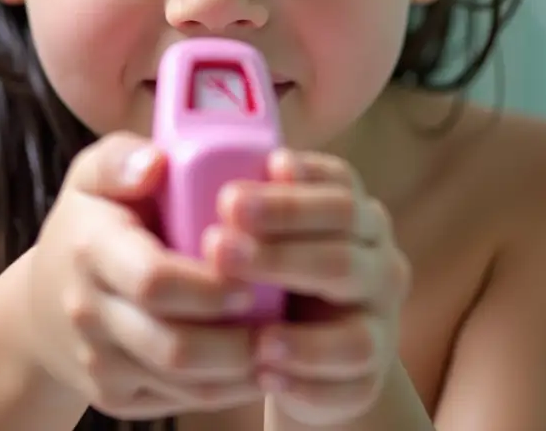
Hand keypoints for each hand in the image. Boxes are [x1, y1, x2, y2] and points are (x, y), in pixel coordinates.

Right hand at [26, 132, 263, 420]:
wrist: (43, 300)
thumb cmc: (89, 221)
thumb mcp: (92, 174)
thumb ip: (122, 158)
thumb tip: (156, 163)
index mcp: (91, 249)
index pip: (153, 280)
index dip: (208, 287)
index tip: (251, 277)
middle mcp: (89, 312)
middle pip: (172, 345)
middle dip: (234, 339)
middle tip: (280, 319)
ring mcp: (99, 362)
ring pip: (183, 382)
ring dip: (239, 368)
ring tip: (281, 342)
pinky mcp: (114, 396)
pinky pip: (180, 401)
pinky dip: (227, 387)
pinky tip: (257, 362)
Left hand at [204, 150, 411, 426]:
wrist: (310, 346)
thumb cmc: (273, 267)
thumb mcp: (263, 227)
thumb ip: (241, 197)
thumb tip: (165, 164)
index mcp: (354, 210)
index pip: (338, 186)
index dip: (289, 189)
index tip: (233, 193)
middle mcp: (378, 257)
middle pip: (342, 247)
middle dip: (278, 245)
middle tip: (216, 244)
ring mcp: (380, 317)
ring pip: (353, 317)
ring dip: (298, 324)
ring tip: (250, 329)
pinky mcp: (370, 373)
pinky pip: (349, 379)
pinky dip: (305, 375)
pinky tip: (263, 368)